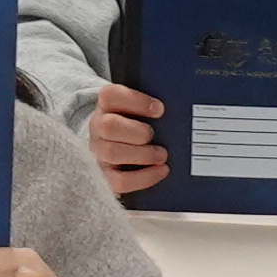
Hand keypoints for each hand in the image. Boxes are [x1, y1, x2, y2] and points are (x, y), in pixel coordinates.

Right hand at [85, 80, 170, 199]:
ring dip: (143, 155)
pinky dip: (144, 177)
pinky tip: (161, 170)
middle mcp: (98, 127)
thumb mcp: (139, 107)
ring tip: (162, 155)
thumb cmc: (134, 120)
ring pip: (112, 153)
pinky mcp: (105, 174)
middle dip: (138, 132)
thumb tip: (179, 107)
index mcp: (107, 104)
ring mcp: (99, 152)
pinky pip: (120, 181)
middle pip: (108, 127)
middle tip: (154, 135)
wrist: (118, 141)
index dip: (136, 101)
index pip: (110, 96)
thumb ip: (153, 103)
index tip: (160, 109)